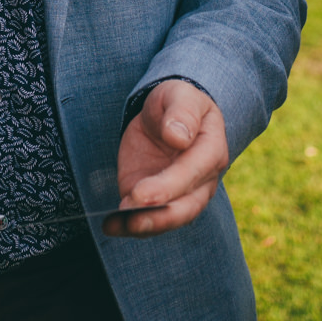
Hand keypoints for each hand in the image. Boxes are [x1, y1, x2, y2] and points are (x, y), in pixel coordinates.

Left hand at [106, 80, 228, 237]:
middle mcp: (201, 180)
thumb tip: (178, 137)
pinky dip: (128, 225)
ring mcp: (181, 194)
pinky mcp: (158, 200)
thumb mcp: (179, 95)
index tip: (141, 194)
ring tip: (116, 226)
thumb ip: (182, 112)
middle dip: (159, 217)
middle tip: (131, 219)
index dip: (168, 187)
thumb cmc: (177, 103)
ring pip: (169, 219)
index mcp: (211, 150)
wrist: (166, 116)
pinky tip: (110, 226)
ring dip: (144, 226)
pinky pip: (148, 218)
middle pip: (186, 207)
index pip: (193, 173)